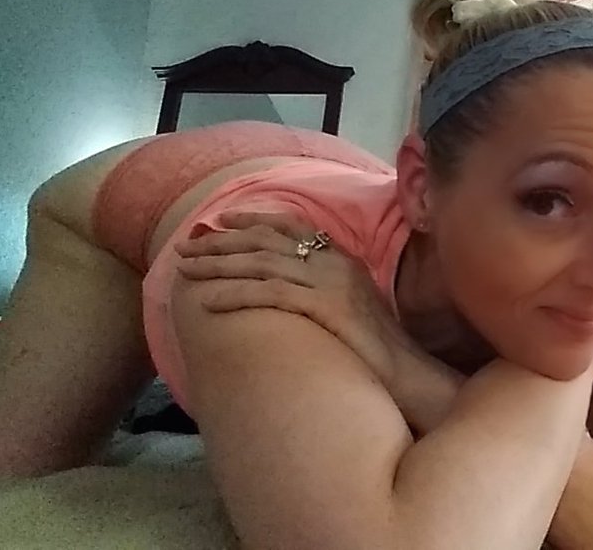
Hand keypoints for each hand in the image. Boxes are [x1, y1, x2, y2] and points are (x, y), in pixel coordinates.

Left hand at [175, 211, 415, 392]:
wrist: (407, 372)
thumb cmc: (377, 349)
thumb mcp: (351, 307)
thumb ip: (324, 290)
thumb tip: (288, 290)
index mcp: (342, 259)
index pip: (292, 226)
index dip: (253, 220)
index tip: (220, 221)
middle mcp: (336, 263)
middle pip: (268, 241)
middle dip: (222, 242)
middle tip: (186, 246)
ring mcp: (331, 282)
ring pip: (263, 263)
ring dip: (219, 265)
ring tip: (186, 270)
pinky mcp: (326, 306)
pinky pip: (270, 294)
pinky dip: (236, 294)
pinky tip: (209, 301)